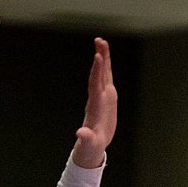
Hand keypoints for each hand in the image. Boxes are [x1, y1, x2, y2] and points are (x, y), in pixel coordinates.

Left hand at [71, 38, 117, 168]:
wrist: (91, 145)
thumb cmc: (90, 145)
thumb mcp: (89, 143)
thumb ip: (85, 137)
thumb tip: (81, 134)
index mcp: (95, 106)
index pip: (95, 85)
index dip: (97, 71)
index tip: (98, 57)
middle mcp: (97, 98)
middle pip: (98, 74)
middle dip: (100, 58)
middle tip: (100, 41)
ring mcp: (101, 97)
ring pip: (102, 74)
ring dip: (103, 58)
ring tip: (102, 42)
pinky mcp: (106, 98)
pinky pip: (106, 79)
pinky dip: (107, 68)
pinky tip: (106, 57)